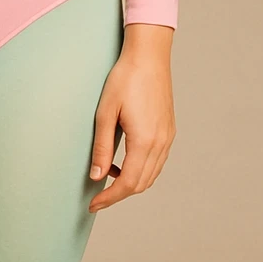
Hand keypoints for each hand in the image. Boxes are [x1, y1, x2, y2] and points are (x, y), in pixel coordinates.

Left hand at [87, 23, 175, 212]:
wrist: (148, 56)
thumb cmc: (124, 79)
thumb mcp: (105, 113)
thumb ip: (102, 147)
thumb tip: (96, 176)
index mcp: (145, 141)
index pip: (128, 183)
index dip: (109, 198)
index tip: (93, 205)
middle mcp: (161, 143)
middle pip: (141, 184)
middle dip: (119, 195)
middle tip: (97, 199)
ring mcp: (168, 137)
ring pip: (151, 175)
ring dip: (131, 183)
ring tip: (107, 181)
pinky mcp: (169, 130)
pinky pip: (156, 161)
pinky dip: (141, 170)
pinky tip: (123, 163)